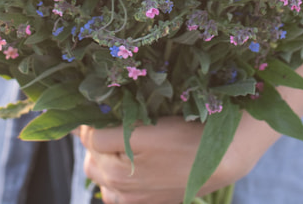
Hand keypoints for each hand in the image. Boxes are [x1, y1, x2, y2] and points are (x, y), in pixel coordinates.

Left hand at [78, 116, 255, 203]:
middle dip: (98, 142)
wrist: (222, 160)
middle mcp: (120, 192)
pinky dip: (119, 179)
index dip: (93, 119)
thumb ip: (105, 134)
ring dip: (106, 161)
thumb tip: (80, 130)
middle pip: (92, 161)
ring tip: (125, 144)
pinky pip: (120, 193)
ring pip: (103, 178)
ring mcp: (134, 201)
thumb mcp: (143, 130)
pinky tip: (134, 165)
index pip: (87, 139)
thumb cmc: (184, 139)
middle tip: (116, 123)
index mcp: (115, 173)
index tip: (105, 107)